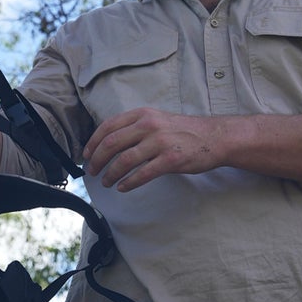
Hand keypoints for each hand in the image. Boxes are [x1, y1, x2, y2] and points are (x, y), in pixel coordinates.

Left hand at [83, 108, 224, 189]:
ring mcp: (160, 142)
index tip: (86, 155)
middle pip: (112, 144)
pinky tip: (123, 187)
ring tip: (106, 182)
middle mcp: (149, 125)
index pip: (108, 127)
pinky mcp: (170, 159)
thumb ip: (135, 127)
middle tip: (92, 172)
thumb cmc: (184, 131)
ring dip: (110, 174)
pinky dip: (128, 183)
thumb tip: (109, 143)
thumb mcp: (157, 120)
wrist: (214, 137)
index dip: (93, 143)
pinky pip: (142, 174)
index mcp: (142, 114)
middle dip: (97, 160)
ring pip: (124, 160)